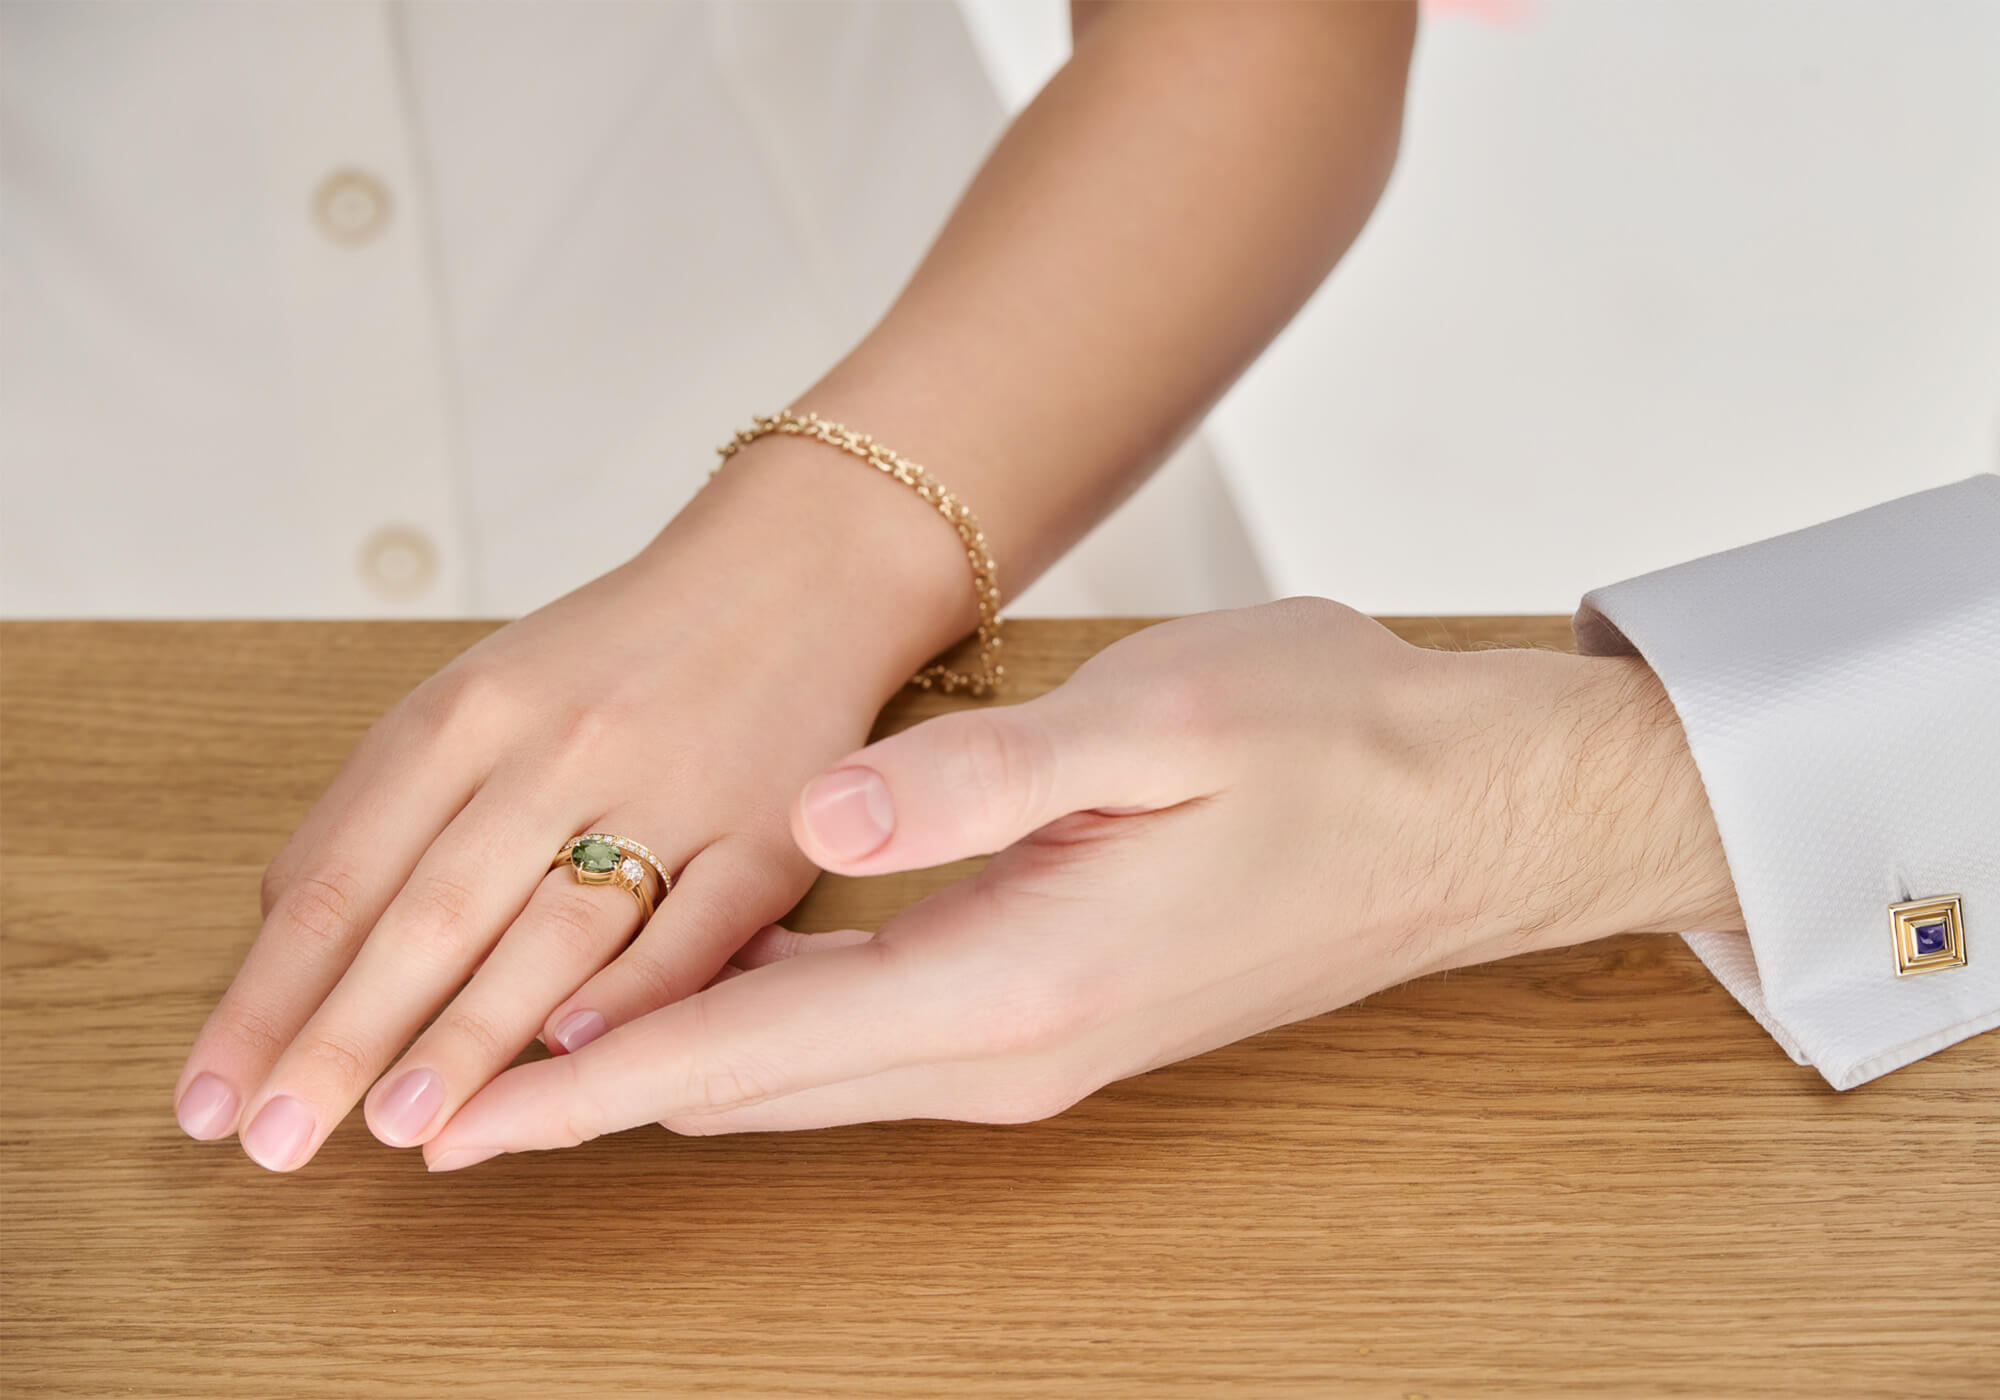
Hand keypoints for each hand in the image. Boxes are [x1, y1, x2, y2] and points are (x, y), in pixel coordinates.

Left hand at [171, 438, 974, 1169]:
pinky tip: (575, 1061)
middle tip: (271, 1142)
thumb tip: (283, 934)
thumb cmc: (624, 651)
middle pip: (429, 912)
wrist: (795, 573)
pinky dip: (634, 997)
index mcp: (470, 710)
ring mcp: (669, 790)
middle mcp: (559, 747)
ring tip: (398, 1128)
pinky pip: (695, 932)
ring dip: (469, 1038)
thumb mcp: (483, 688)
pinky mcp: (767, 834)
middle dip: (340, 1040)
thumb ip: (388, 800)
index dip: (267, 996)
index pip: (339, 874)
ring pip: (553, 932)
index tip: (212, 1094)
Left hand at [421, 598, 1742, 1165]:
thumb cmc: (1333, 747)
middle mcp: (1016, 1046)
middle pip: (762, 1089)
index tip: (461, 1119)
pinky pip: (874, 1045)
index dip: (590, 1085)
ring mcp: (1041, 1045)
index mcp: (1020, 979)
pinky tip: (715, 1005)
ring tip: (542, 1067)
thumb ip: (977, 782)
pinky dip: (768, 1037)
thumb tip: (817, 810)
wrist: (1470, 816)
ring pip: (811, 1076)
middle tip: (453, 1102)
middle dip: (601, 1099)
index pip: (754, 1051)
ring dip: (676, 1073)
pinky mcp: (1061, 1014)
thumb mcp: (1159, 722)